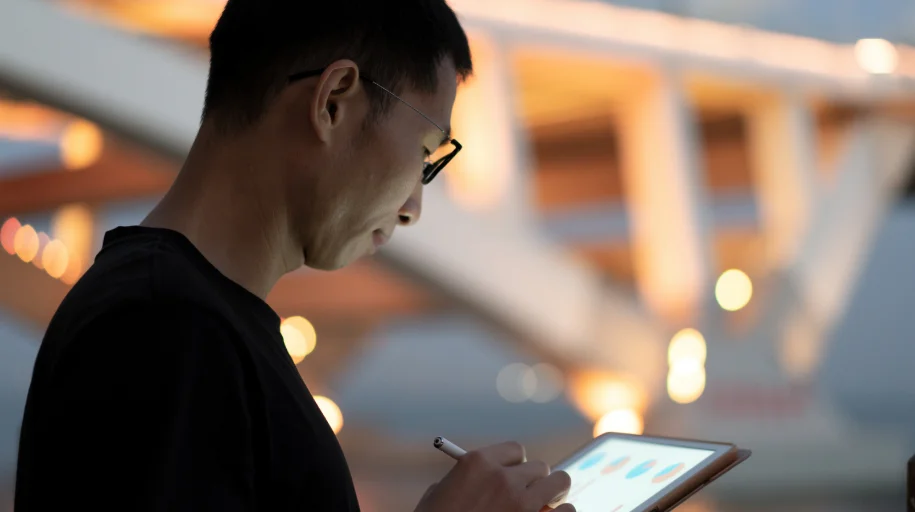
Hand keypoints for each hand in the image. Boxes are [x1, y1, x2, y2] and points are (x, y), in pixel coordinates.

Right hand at [414, 441, 574, 511]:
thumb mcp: (440, 495)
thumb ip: (465, 481)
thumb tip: (486, 481)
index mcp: (477, 462)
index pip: (515, 450)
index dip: (516, 464)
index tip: (516, 474)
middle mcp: (503, 477)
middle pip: (539, 466)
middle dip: (536, 480)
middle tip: (531, 493)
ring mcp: (522, 503)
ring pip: (559, 482)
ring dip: (555, 492)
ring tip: (552, 503)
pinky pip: (568, 511)